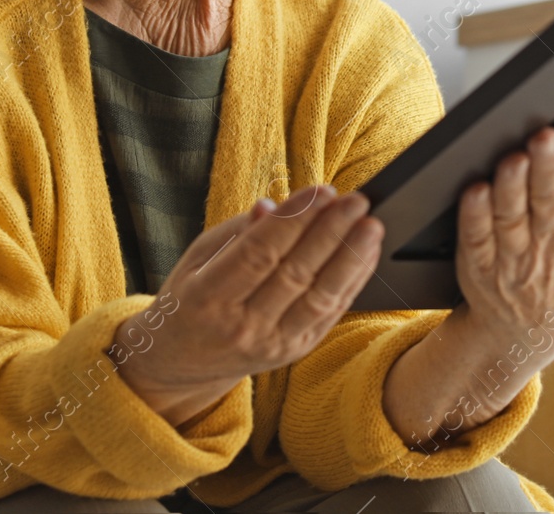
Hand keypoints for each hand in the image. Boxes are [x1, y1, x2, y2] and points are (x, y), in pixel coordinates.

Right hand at [115, 183, 382, 426]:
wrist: (182, 362)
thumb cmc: (191, 296)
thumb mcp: (198, 258)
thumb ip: (238, 232)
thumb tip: (273, 206)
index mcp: (207, 297)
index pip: (259, 253)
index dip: (295, 220)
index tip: (323, 190)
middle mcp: (241, 326)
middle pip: (295, 274)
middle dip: (330, 233)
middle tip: (357, 201)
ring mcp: (271, 344)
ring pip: (320, 298)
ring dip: (350, 259)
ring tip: (371, 226)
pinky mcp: (295, 352)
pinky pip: (330, 314)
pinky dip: (353, 281)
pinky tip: (367, 253)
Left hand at [454, 124, 553, 385]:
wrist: (532, 333)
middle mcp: (550, 243)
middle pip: (550, 200)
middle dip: (548, 167)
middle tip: (545, 136)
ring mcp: (513, 257)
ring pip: (513, 217)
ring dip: (512, 188)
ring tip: (513, 159)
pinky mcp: (479, 267)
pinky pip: (477, 239)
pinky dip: (475, 217)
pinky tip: (475, 192)